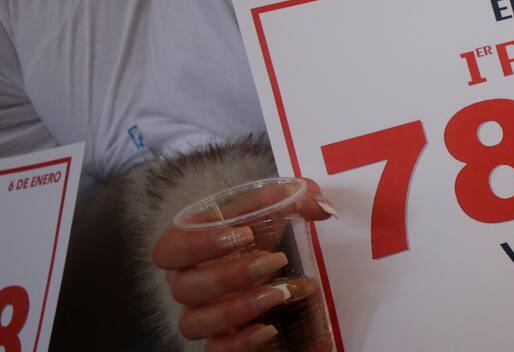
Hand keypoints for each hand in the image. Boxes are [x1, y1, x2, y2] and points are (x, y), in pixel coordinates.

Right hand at [150, 178, 336, 350]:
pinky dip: (239, 343)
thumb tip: (321, 208)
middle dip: (228, 275)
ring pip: (192, 322)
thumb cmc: (266, 239)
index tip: (245, 234)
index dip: (199, 243)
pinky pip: (214, 351)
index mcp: (191, 248)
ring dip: (235, 309)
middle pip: (182, 287)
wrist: (283, 280)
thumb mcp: (284, 213)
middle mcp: (189, 283)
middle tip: (274, 261)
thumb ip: (300, 198)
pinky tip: (267, 328)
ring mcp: (202, 315)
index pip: (170, 248)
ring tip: (278, 294)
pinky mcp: (220, 341)